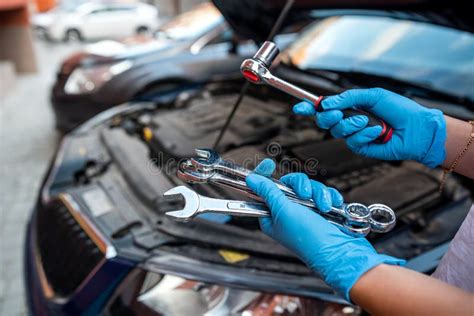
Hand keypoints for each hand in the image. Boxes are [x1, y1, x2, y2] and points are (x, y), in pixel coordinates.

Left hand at [248, 159, 403, 300]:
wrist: (339, 252)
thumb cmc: (309, 238)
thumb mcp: (283, 211)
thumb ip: (268, 192)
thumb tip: (251, 179)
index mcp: (271, 215)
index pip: (263, 189)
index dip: (264, 175)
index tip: (268, 163)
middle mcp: (287, 213)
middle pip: (289, 184)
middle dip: (301, 186)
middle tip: (305, 194)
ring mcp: (306, 211)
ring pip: (309, 187)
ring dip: (318, 194)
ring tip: (323, 207)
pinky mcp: (322, 210)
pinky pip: (324, 193)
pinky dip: (329, 197)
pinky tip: (332, 206)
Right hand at [293, 88, 445, 166]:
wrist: (416, 129)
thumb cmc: (399, 110)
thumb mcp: (373, 96)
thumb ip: (348, 97)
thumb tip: (327, 103)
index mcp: (350, 107)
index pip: (324, 107)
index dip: (309, 107)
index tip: (299, 107)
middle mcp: (349, 121)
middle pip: (324, 120)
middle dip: (328, 116)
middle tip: (339, 113)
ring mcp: (353, 135)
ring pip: (337, 131)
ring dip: (352, 125)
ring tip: (369, 122)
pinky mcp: (360, 147)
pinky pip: (352, 141)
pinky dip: (364, 135)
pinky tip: (377, 132)